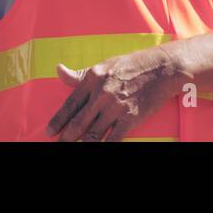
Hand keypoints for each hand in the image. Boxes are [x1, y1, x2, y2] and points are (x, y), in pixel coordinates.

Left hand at [46, 49, 181, 141]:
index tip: (49, 131)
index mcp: (94, 78)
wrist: (163, 68)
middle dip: (67, 136)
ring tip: (76, 147)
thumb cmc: (133, 65)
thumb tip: (58, 71)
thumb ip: (81, 74)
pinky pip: (112, 138)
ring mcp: (116, 106)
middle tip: (60, 143)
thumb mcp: (105, 64)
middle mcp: (102, 93)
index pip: (70, 103)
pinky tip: (98, 147)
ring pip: (93, 133)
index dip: (58, 119)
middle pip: (78, 122)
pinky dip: (103, 146)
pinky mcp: (130, 117)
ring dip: (83, 143)